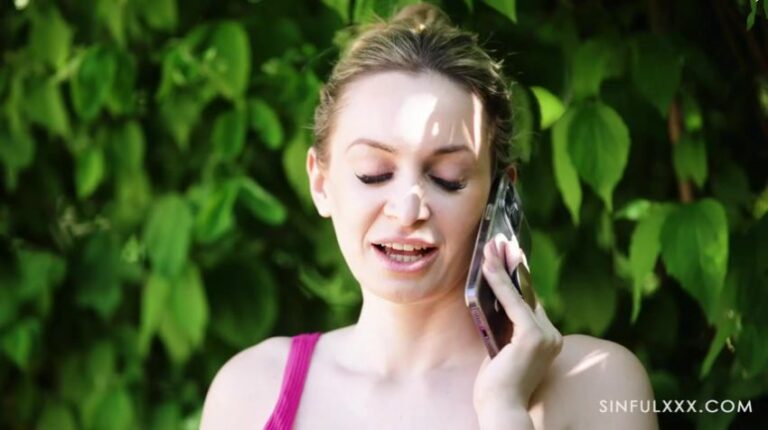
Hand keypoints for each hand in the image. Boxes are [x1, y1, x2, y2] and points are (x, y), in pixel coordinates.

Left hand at [473, 233, 562, 422]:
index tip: (508, 255)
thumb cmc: (497, 387)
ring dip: (502, 267)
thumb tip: (493, 304)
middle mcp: (552, 337)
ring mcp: (546, 336)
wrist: (502, 410)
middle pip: (527, 294)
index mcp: (548, 341)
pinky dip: (498, 282)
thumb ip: (504, 330)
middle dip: (512, 266)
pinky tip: (487, 266)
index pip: (529, 303)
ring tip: (490, 246)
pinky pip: (512, 302)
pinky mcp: (533, 336)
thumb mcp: (501, 351)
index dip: (517, 278)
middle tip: (499, 242)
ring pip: (520, 294)